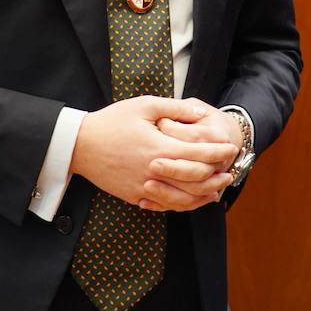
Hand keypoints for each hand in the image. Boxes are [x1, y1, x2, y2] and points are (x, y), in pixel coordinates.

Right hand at [71, 97, 236, 212]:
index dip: (218, 152)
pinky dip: (183, 204)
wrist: (79, 145)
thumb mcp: (144, 105)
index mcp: (159, 147)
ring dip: (204, 194)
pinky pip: (165, 205)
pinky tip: (192, 198)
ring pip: (183, 198)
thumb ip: (176, 108)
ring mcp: (144, 187)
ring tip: (218, 188)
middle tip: (232, 170)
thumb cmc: (112, 121)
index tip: (232, 148)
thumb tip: (201, 112)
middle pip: (196, 180)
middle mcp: (154, 171)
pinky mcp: (135, 196)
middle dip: (217, 175)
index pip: (199, 154)